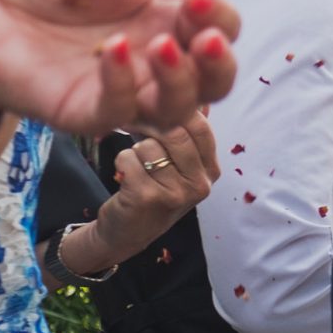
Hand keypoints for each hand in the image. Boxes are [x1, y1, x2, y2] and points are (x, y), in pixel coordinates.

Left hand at [0, 0, 239, 132]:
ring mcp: (120, 89)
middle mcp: (152, 59)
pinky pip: (119, 114)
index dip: (219, 17)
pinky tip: (113, 48)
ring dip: (184, 80)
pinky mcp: (81, 111)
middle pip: (214, 81)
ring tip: (164, 46)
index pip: (217, 30)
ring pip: (178, 109)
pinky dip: (124, 84)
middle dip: (219, 61)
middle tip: (202, 35)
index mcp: (163, 17)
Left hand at [65, 111, 221, 272]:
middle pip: (174, 132)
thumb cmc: (153, 190)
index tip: (158, 116)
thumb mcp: (180, 165)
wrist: (127, 233)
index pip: (201, 126)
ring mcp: (175, 194)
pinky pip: (128, 158)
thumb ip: (190, 133)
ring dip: (135, 152)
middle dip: (150, 129)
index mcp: (211, 172)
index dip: (175, 112)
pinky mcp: (146, 198)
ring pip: (148, 145)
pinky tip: (126, 178)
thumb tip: (202, 98)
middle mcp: (199, 184)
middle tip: (141, 139)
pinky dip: (121, 163)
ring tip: (138, 169)